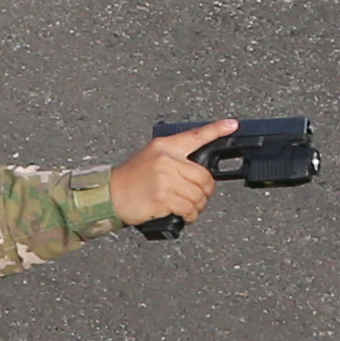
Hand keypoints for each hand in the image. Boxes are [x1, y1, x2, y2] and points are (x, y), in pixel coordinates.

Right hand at [111, 120, 238, 229]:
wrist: (108, 195)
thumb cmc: (131, 179)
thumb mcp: (151, 158)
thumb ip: (174, 159)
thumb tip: (199, 171)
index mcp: (165, 146)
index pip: (195, 136)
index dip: (216, 130)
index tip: (231, 125)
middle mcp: (167, 159)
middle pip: (205, 176)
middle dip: (206, 191)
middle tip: (198, 196)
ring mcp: (165, 178)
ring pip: (199, 195)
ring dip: (197, 206)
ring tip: (187, 206)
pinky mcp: (164, 197)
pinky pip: (190, 208)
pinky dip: (190, 215)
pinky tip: (184, 214)